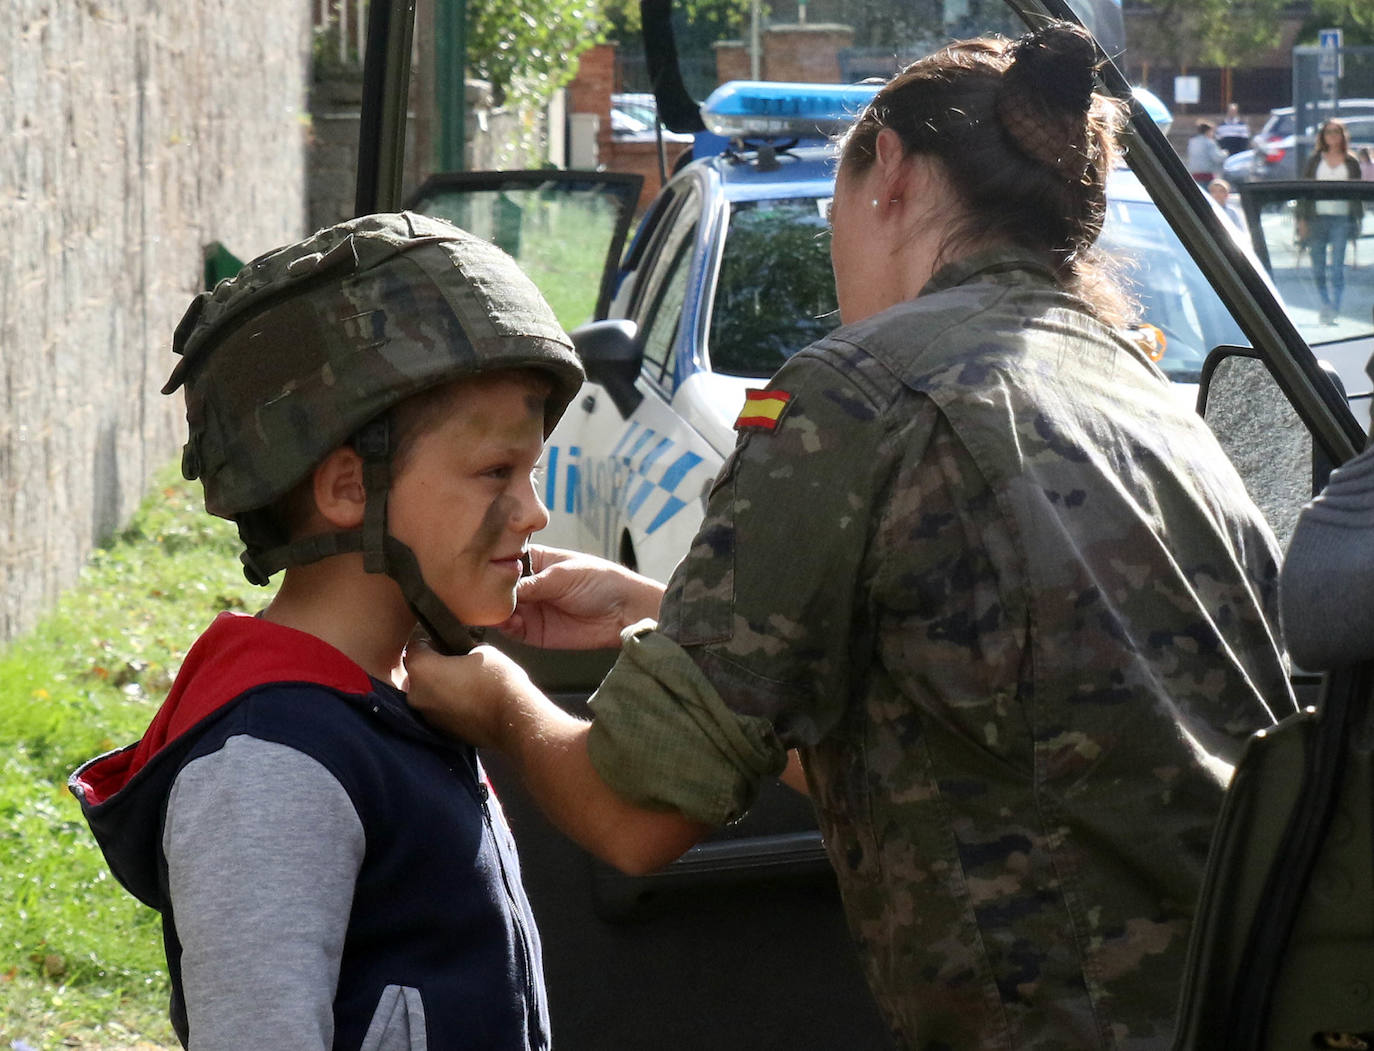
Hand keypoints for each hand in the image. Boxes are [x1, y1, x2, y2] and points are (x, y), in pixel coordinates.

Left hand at [404, 639, 539, 751]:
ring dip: (441, 687)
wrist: (513, 719)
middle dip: (434, 666)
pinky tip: (470, 700)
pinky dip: (448, 704)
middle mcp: (415, 694)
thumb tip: (459, 653)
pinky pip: (438, 709)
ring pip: (428, 692)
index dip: (432, 641)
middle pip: (418, 672)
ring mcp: (426, 715)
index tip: (448, 643)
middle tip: (459, 664)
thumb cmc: (498, 680)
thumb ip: (460, 649)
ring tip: (467, 684)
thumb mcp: (481, 649)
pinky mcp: (439, 730)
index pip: (415, 646)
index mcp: (421, 669)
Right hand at [498, 545, 665, 648]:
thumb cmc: (600, 582)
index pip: (505, 562)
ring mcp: (531, 609)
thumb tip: (503, 587)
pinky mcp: (535, 633)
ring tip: (499, 609)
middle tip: (484, 594)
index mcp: (536, 562)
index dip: (492, 566)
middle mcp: (529, 585)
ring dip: (496, 611)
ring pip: (501, 610)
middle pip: (499, 589)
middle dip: (490, 592)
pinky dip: (506, 628)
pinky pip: (512, 631)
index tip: (481, 570)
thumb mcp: (563, 576)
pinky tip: (509, 622)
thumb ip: (532, 583)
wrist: (624, 611)